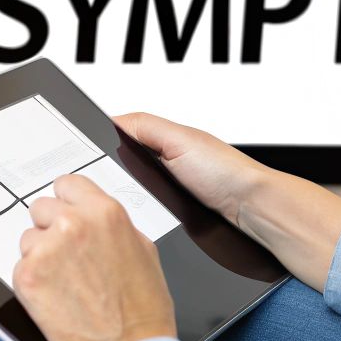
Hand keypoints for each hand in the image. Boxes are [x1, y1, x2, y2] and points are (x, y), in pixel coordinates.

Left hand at [14, 173, 176, 340]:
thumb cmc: (142, 313)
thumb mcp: (143, 251)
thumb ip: (114, 226)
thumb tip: (97, 219)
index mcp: (105, 213)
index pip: (67, 184)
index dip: (66, 202)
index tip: (65, 213)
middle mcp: (73, 224)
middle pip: (41, 208)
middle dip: (50, 229)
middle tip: (66, 257)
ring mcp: (46, 250)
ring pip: (28, 239)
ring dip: (40, 257)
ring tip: (65, 284)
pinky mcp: (26, 277)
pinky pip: (20, 267)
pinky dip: (33, 283)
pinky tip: (56, 299)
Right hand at [114, 111, 340, 291]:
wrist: (252, 211)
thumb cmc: (227, 173)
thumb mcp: (179, 139)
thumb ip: (145, 126)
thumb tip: (112, 119)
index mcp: (163, 141)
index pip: (121, 141)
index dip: (104, 149)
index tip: (89, 160)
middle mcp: (165, 166)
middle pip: (121, 174)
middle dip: (113, 181)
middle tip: (112, 187)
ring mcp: (169, 193)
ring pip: (131, 199)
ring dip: (126, 204)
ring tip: (130, 206)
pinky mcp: (174, 217)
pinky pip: (146, 217)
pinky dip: (142, 219)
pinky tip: (144, 221)